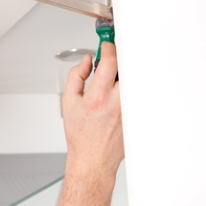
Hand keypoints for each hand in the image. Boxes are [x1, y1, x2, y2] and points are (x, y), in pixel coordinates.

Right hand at [61, 42, 123, 178]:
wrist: (93, 158)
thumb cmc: (81, 135)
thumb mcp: (69, 102)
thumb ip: (76, 76)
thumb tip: (87, 61)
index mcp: (98, 97)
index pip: (111, 61)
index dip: (108, 48)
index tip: (105, 46)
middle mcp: (117, 102)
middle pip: (127, 67)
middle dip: (119, 58)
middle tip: (111, 60)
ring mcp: (129, 109)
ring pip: (133, 79)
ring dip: (124, 74)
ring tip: (113, 79)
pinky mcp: (135, 115)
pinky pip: (136, 94)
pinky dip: (130, 88)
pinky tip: (120, 92)